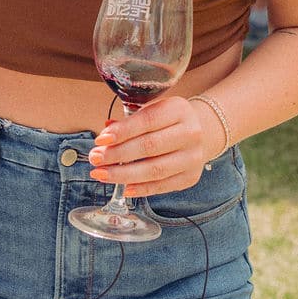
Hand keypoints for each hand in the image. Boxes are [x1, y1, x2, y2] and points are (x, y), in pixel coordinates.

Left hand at [88, 95, 219, 198]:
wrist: (202, 132)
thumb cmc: (169, 120)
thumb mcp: (153, 110)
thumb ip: (130, 121)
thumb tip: (106, 135)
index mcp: (179, 110)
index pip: (147, 121)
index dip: (122, 132)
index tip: (100, 140)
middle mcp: (190, 133)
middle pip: (149, 147)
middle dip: (117, 155)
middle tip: (95, 159)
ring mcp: (193, 157)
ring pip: (154, 169)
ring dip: (124, 174)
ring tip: (101, 174)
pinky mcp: (190, 177)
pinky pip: (162, 186)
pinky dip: (141, 188)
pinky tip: (124, 188)